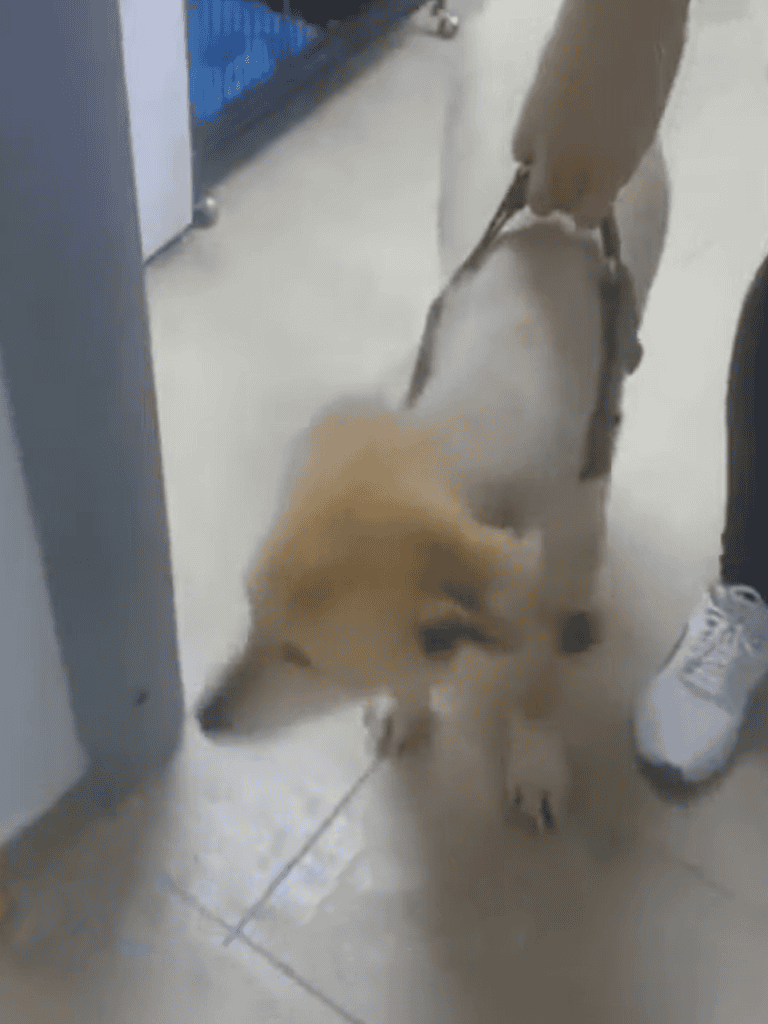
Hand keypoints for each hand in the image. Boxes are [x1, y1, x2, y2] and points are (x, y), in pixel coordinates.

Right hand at [512, 0, 688, 226]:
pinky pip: (520, 152)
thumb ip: (621, 156)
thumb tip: (605, 172)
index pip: (588, 216)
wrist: (622, 14)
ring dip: (542, 180)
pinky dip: (530, 149)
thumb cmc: (651, 55)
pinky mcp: (527, 117)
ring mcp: (546, 142)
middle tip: (571, 179)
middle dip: (561, 198)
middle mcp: (575, 164)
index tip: (590, 201)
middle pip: (553, 205)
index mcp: (614, 167)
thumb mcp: (646, 121)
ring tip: (554, 159)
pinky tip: (544, 131)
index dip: (587, 211)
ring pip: (531, 188)